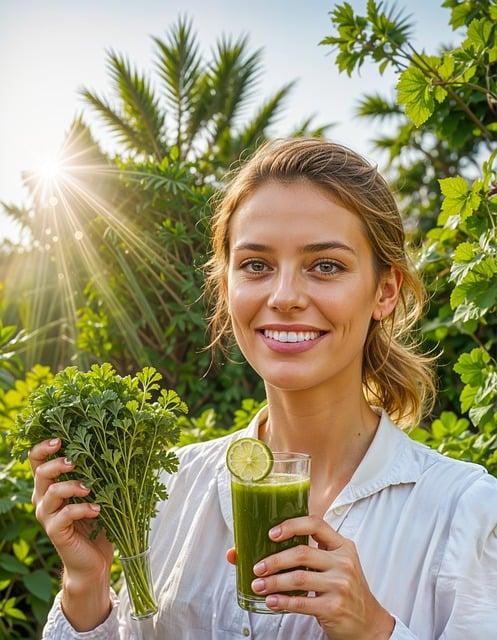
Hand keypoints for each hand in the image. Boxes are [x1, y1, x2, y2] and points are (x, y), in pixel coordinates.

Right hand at [29, 438, 113, 581]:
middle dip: (58, 463)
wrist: (93, 560)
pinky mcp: (55, 532)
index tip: (60, 438)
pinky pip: (63, 516)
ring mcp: (47, 516)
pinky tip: (97, 509)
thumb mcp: (99, 492)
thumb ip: (98, 472)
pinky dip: (82, 508)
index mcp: (50, 484)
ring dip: (71, 485)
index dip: (43, 447)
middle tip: (76, 461)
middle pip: (40, 472)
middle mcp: (43, 498)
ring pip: (50, 492)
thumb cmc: (98, 521)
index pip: (36, 460)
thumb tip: (118, 443)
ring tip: (90, 487)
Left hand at [227, 515, 394, 639]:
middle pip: (302, 553)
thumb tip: (274, 548)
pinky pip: (302, 603)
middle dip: (274, 560)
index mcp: (342, 546)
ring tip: (258, 585)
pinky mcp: (334, 607)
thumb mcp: (338, 564)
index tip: (271, 534)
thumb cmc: (346, 589)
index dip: (291, 526)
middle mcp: (343, 562)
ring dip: (273, 582)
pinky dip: (282, 602)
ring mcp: (340, 585)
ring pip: (298, 578)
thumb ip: (314, 553)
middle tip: (258, 567)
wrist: (369, 623)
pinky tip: (271, 601)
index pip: (315, 524)